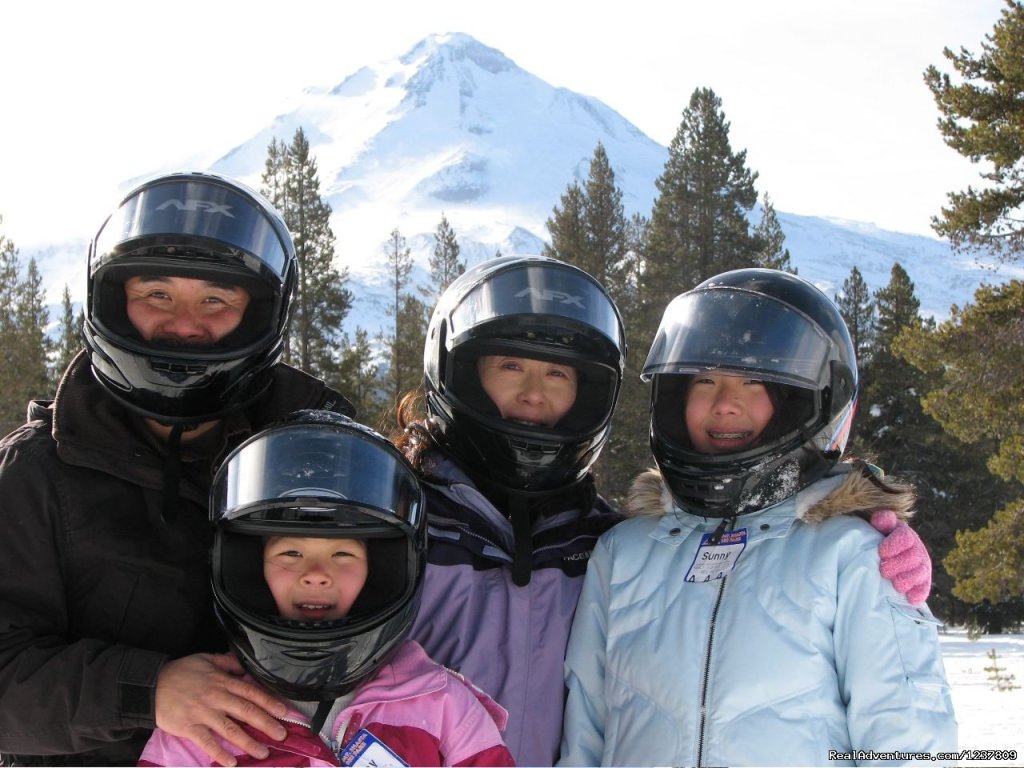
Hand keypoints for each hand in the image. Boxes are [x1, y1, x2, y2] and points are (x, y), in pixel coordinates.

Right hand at [155, 653, 288, 766]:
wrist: (151, 686)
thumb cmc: (180, 672)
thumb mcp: (206, 659)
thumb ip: (227, 663)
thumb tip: (246, 666)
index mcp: (222, 681)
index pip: (251, 692)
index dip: (269, 702)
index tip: (284, 712)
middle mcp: (216, 697)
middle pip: (246, 711)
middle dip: (266, 724)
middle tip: (282, 734)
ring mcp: (203, 713)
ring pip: (230, 729)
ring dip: (248, 742)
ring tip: (263, 752)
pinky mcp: (189, 728)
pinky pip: (207, 742)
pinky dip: (219, 753)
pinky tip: (231, 763)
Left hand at [871, 509, 931, 604]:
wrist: (891, 556)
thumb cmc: (882, 541)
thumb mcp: (881, 529)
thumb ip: (882, 521)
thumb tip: (882, 519)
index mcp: (906, 535)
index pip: (905, 537)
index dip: (894, 545)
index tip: (882, 552)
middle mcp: (917, 550)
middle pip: (913, 557)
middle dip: (898, 565)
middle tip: (884, 571)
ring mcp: (922, 567)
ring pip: (920, 573)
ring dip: (907, 579)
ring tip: (895, 584)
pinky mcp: (923, 582)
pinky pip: (924, 588)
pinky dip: (918, 594)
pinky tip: (911, 598)